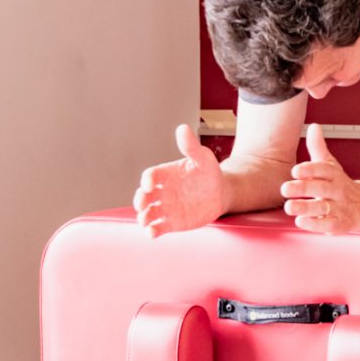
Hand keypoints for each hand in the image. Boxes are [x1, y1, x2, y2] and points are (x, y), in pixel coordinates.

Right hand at [133, 124, 223, 238]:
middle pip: (143, 196)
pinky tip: (152, 233)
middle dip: (139, 200)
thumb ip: (191, 146)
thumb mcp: (203, 157)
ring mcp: (165, 208)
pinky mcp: (171, 222)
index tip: (150, 184)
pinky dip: (152, 231)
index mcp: (165, 174)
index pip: (150, 176)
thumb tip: (182, 128)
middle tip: (142, 204)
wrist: (220, 193)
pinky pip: (158, 228)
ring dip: (143, 217)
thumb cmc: (209, 172)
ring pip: (147, 213)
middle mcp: (161, 192)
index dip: (147, 180)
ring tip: (145, 220)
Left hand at [282, 124, 359, 233]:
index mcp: (334, 174)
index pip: (324, 169)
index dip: (310, 169)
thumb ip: (318, 147)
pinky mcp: (338, 223)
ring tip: (289, 207)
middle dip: (303, 188)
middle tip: (285, 188)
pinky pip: (327, 225)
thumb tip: (313, 127)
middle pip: (322, 187)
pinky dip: (314, 224)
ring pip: (322, 207)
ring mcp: (339, 207)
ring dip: (305, 207)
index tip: (296, 171)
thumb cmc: (341, 185)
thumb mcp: (330, 165)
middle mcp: (338, 190)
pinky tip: (301, 220)